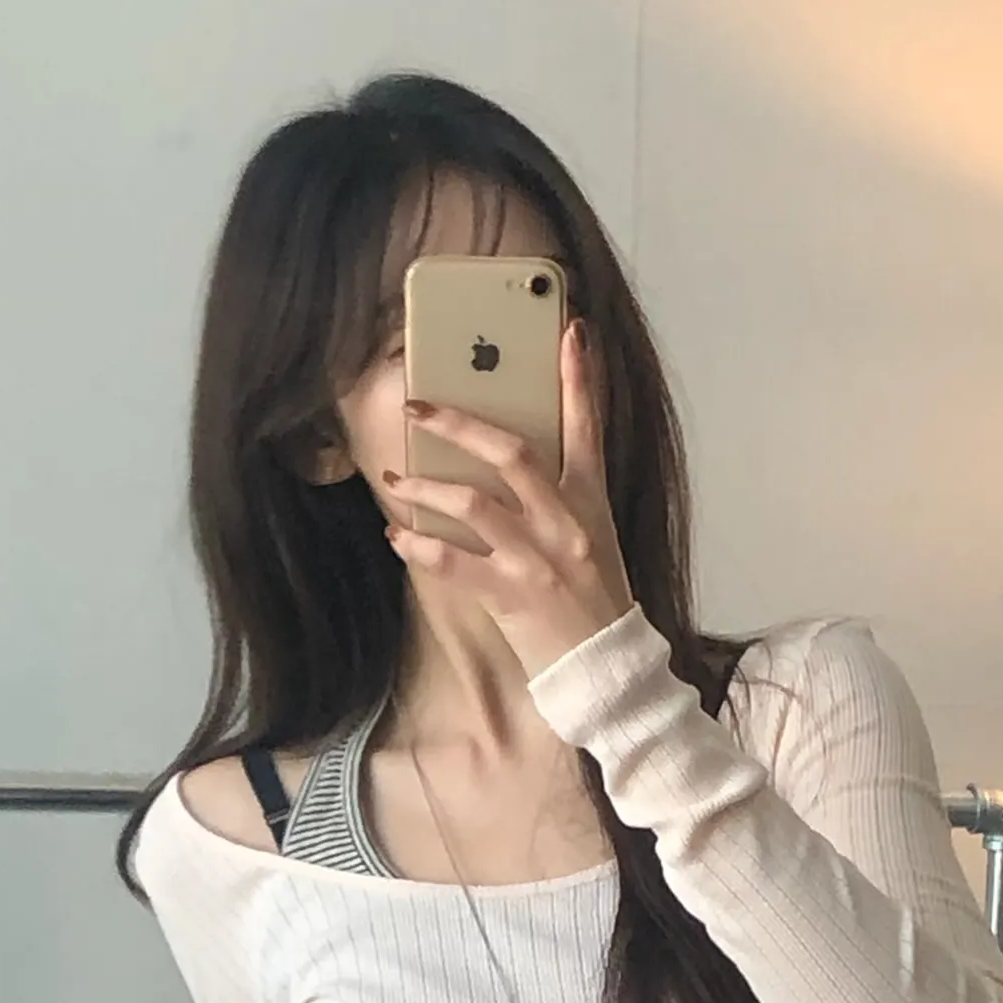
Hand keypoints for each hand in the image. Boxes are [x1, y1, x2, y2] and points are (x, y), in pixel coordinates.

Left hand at [382, 319, 634, 681]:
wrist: (607, 669)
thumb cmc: (594, 601)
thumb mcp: (594, 537)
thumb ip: (561, 496)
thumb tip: (517, 459)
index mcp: (590, 503)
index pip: (588, 428)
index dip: (579, 379)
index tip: (569, 332)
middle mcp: (565, 524)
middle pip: (512, 454)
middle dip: (459, 425)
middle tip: (419, 408)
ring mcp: (538, 560)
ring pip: (473, 504)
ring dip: (426, 488)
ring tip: (396, 482)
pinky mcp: (512, 597)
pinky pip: (454, 562)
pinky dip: (420, 547)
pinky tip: (398, 537)